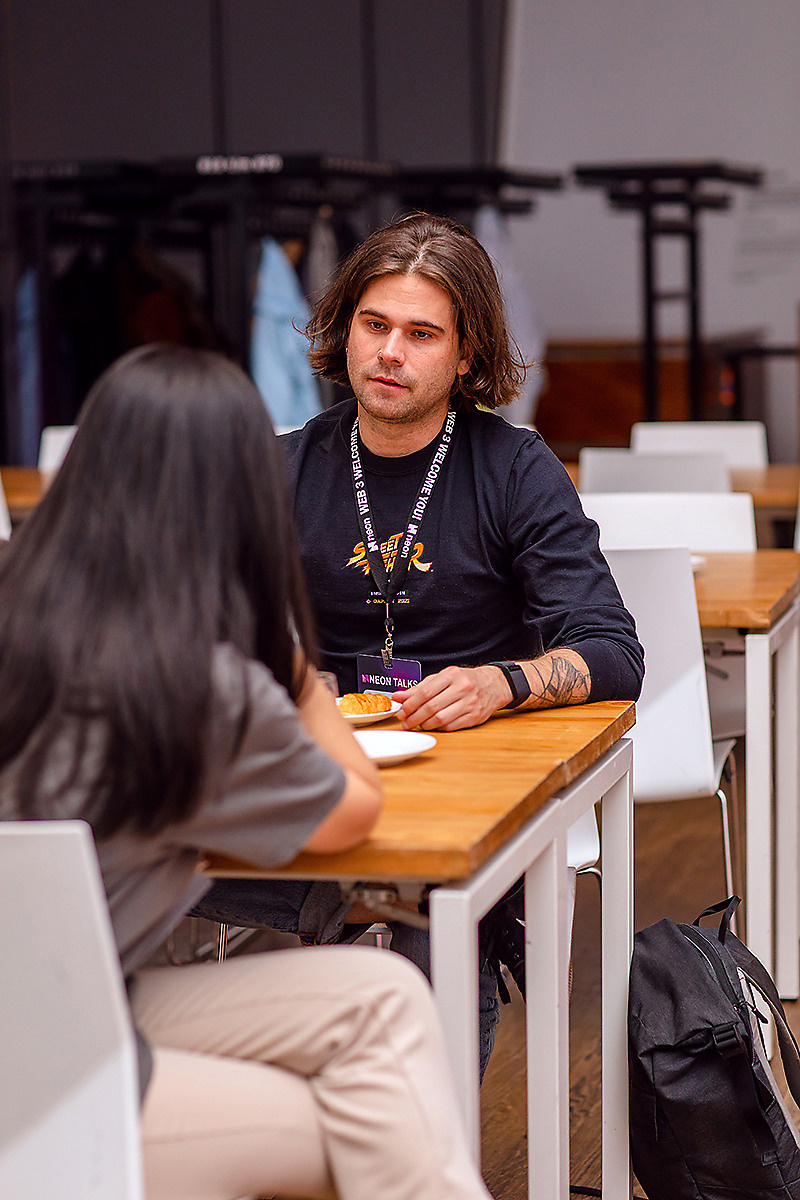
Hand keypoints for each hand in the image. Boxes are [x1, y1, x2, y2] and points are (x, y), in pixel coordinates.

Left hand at [393, 664, 510, 731]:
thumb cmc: (465, 680)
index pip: (425, 692)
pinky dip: (439, 728)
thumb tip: (398, 697)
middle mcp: (462, 688)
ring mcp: (470, 703)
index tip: (401, 711)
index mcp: (452, 675)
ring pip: (441, 719)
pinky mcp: (474, 717)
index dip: (410, 704)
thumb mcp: (442, 678)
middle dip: (414, 717)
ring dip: (425, 724)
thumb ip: (419, 688)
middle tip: (405, 722)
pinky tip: (433, 725)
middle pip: (431, 707)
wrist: (493, 684)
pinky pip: (451, 726)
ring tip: (418, 724)